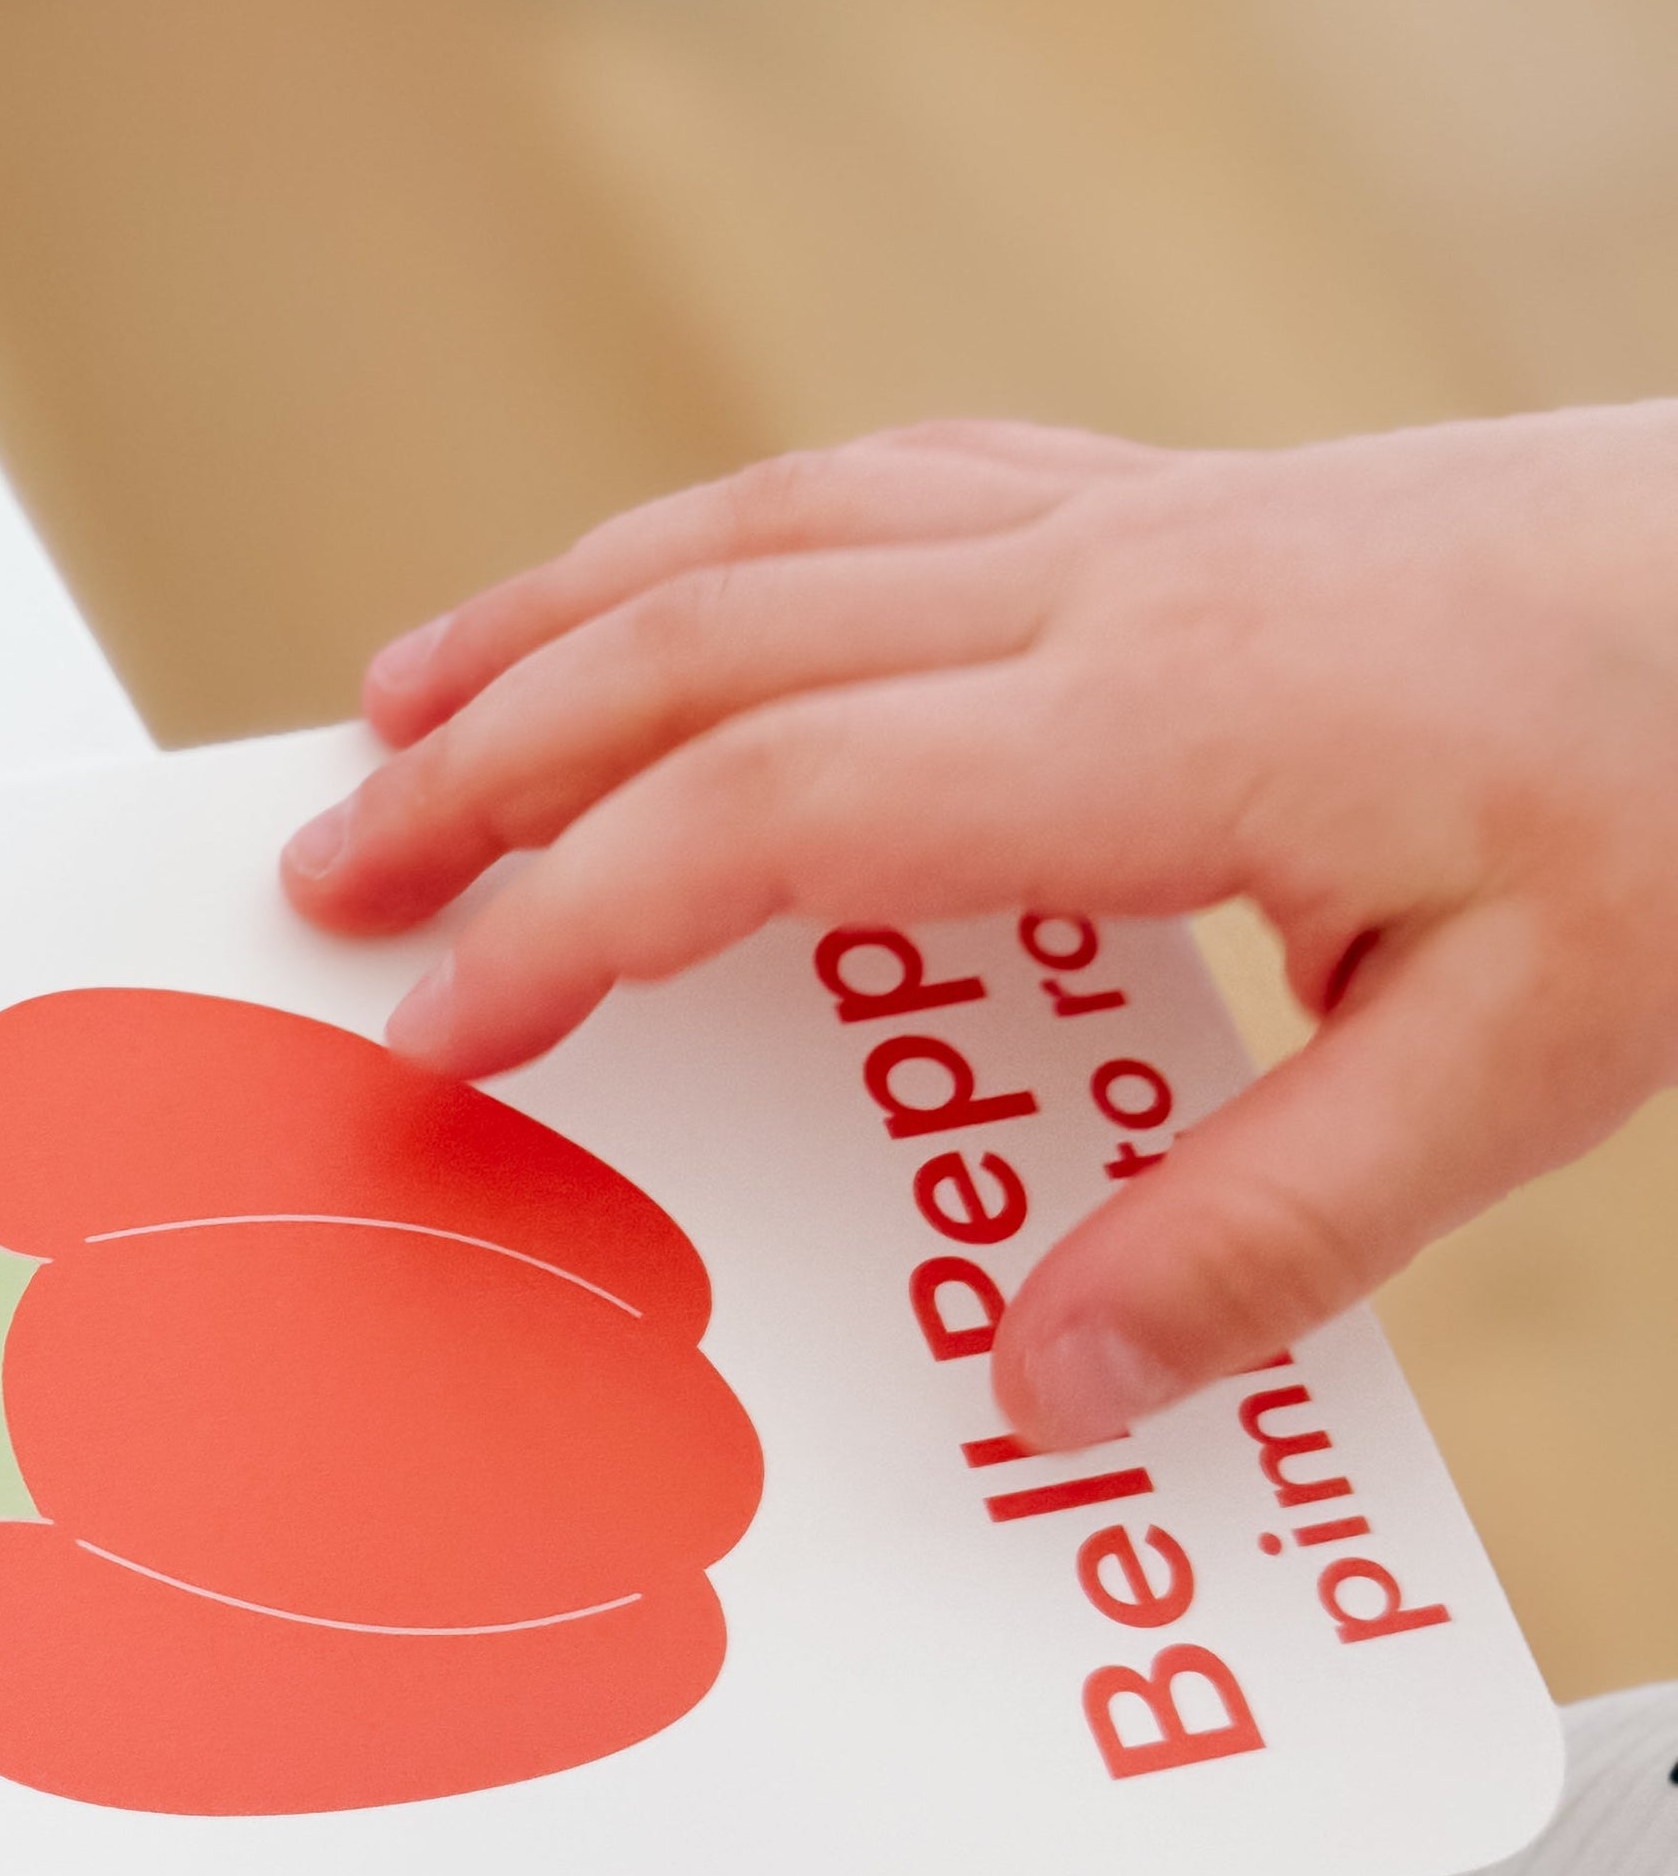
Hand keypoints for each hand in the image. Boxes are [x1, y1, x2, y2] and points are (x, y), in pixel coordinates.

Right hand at [284, 408, 1677, 1444]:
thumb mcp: (1547, 1061)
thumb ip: (1275, 1232)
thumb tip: (1045, 1385)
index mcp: (1174, 725)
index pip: (777, 805)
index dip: (578, 916)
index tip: (449, 1026)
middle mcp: (1114, 588)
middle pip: (706, 640)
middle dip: (484, 762)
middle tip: (328, 873)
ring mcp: (1135, 521)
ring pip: (762, 529)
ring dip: (552, 620)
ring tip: (401, 708)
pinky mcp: (1174, 501)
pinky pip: (869, 490)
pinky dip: (703, 549)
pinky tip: (657, 602)